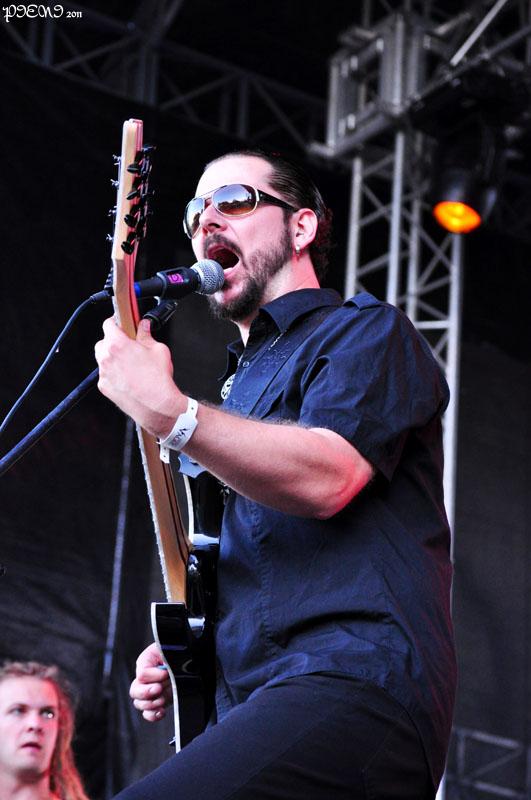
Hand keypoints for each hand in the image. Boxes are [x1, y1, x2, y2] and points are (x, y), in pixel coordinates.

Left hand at [95, 317, 185, 436]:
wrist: (157, 406)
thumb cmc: (158, 380)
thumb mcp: (158, 350)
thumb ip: (147, 335)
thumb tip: (144, 327)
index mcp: (118, 344)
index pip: (108, 324)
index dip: (116, 322)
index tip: (122, 323)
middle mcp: (106, 358)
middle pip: (103, 341)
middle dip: (114, 341)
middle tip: (129, 345)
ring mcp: (103, 373)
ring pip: (102, 358)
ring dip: (112, 357)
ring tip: (129, 363)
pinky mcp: (104, 387)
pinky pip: (105, 374)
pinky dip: (112, 373)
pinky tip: (128, 377)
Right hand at [129, 642, 172, 721]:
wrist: (190, 659)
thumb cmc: (179, 651)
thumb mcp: (170, 649)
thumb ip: (164, 655)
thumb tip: (164, 670)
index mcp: (146, 661)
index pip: (142, 673)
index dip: (154, 676)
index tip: (166, 673)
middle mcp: (146, 678)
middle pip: (134, 690)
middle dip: (146, 693)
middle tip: (159, 689)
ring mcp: (151, 691)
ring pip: (139, 703)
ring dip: (150, 704)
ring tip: (162, 700)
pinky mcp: (158, 701)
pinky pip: (148, 713)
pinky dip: (153, 715)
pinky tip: (161, 711)